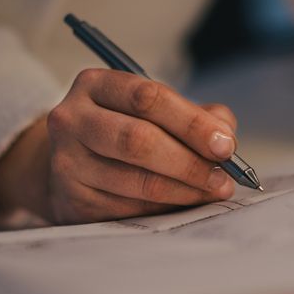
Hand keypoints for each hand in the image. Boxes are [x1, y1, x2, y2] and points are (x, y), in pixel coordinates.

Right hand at [0, 69, 237, 225]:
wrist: (70, 165)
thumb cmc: (123, 130)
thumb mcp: (152, 110)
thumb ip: (194, 115)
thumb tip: (226, 134)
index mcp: (95, 85)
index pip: (147, 98)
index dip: (192, 123)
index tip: (226, 144)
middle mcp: (72, 119)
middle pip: (138, 140)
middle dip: (190, 162)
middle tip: (224, 178)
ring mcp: (67, 162)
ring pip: (135, 180)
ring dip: (184, 190)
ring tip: (212, 192)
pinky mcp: (72, 200)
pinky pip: (128, 209)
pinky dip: (164, 208)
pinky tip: (184, 204)